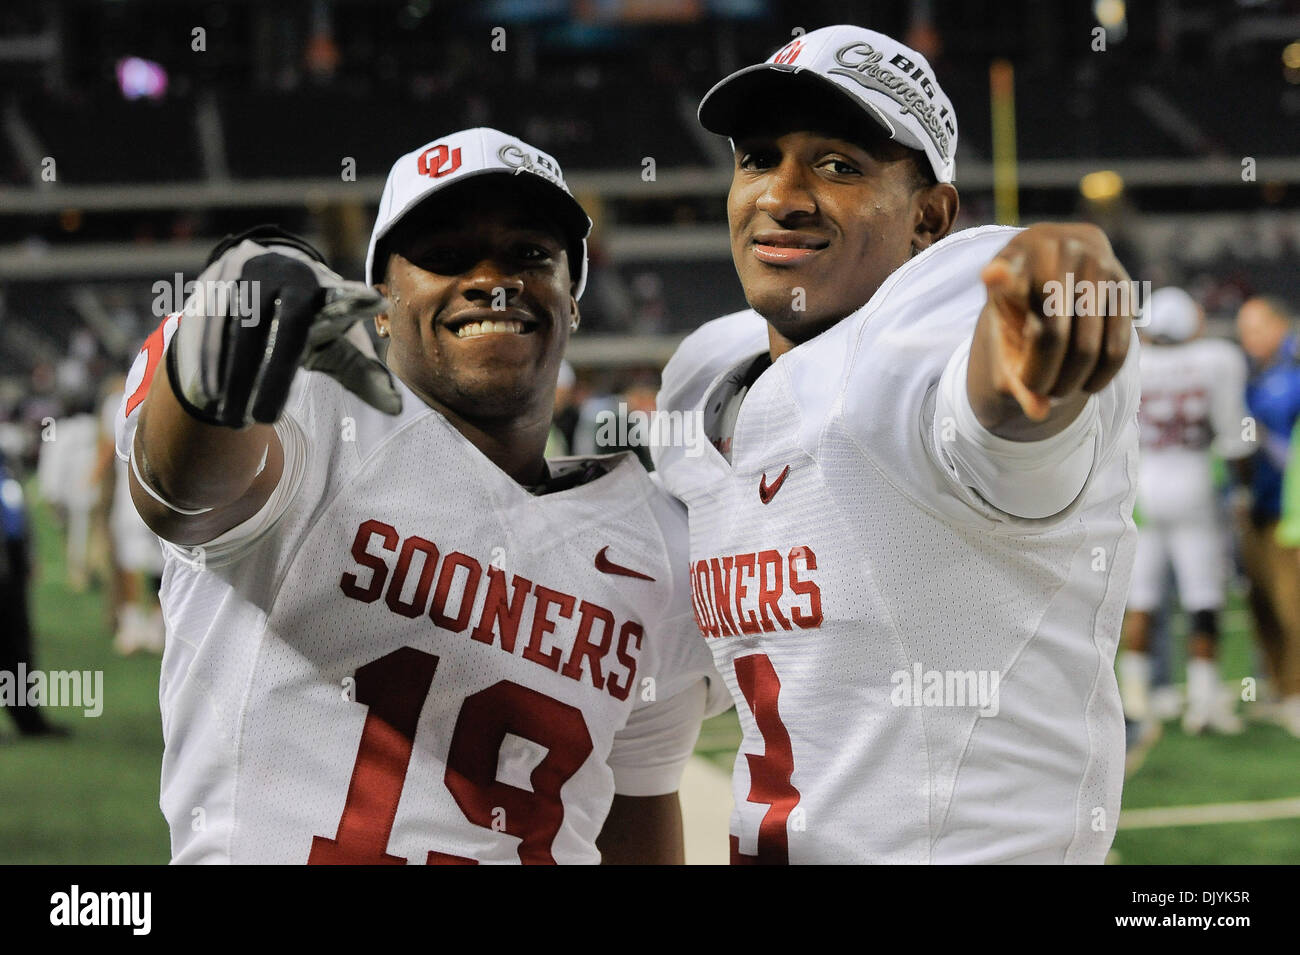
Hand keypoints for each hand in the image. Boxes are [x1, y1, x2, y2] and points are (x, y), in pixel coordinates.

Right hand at [166, 236, 399, 427]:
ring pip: (238, 329)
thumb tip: (395, 407)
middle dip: (272, 375)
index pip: (337, 301)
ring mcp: (245, 276)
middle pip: (279, 327)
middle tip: (267, 419)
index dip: (353, 302)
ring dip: (233, 378)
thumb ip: (359, 369)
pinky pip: (206, 326)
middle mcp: (283, 275)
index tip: (373, 303)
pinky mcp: (213, 284)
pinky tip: (209, 396)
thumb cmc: (309, 318)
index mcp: (320, 287)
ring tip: (234, 420)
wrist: (262, 269)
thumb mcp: (334, 337)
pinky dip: (208, 363)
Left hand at [978, 223, 1133, 422]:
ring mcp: (1098, 265)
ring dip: (1070, 382)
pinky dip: (1100, 377)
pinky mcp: (1126, 286)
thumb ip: (1009, 369)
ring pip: (1088, 348)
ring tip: (1055, 392)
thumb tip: (1038, 414)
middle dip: (1041, 377)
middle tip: (1035, 393)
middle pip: (1051, 335)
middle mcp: (1060, 250)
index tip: (993, 275)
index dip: (1002, 277)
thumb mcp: (1003, 328)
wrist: (1058, 265)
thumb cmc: (1019, 306)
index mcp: (1017, 255)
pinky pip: (1117, 347)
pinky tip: (1085, 387)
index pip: (1009, 281)